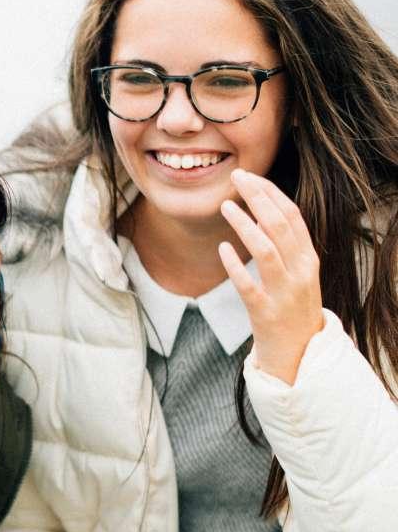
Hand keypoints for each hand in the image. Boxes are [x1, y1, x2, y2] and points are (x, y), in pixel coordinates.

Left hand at [219, 168, 324, 384]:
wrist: (300, 355)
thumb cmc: (293, 308)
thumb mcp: (297, 274)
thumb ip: (284, 246)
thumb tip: (259, 213)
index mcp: (308, 259)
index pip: (292, 216)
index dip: (271, 193)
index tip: (250, 176)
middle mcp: (301, 273)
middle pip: (280, 226)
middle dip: (258, 198)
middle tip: (236, 178)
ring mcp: (284, 293)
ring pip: (267, 251)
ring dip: (245, 225)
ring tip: (225, 205)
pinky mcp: (265, 313)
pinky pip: (249, 285)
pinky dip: (235, 265)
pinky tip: (222, 248)